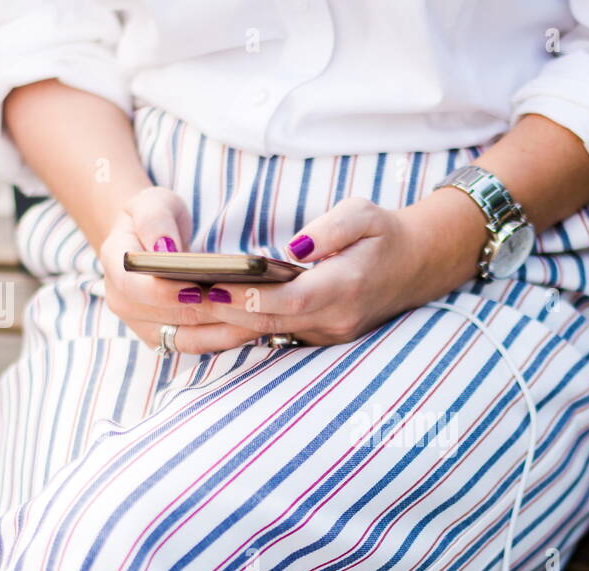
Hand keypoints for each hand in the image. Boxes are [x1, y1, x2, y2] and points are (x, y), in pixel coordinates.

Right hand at [97, 186, 258, 352]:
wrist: (149, 242)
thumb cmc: (153, 219)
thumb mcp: (151, 204)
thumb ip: (155, 221)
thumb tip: (165, 249)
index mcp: (116, 269)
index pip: (136, 289)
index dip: (166, 293)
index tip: (197, 289)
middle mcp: (125, 305)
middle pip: (170, 317)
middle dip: (209, 312)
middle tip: (246, 304)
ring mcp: (146, 326)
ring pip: (189, 339)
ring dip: (225, 331)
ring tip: (260, 318)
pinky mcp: (168, 339)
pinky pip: (200, 344)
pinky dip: (228, 338)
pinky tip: (255, 326)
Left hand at [187, 190, 487, 347]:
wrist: (416, 268)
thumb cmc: (384, 235)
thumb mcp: (366, 215)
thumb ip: (332, 228)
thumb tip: (294, 248)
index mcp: (347, 288)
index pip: (290, 300)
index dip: (248, 296)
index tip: (209, 284)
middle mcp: (334, 321)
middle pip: (266, 322)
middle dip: (218, 310)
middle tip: (172, 294)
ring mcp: (325, 335)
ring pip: (263, 335)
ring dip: (218, 324)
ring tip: (173, 305)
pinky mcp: (315, 338)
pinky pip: (268, 336)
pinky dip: (233, 327)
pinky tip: (196, 315)